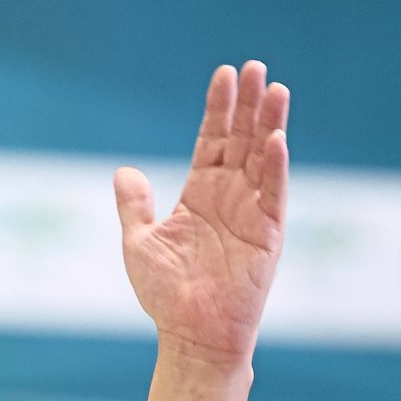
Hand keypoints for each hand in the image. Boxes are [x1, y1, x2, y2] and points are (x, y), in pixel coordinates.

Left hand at [116, 61, 288, 365]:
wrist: (190, 334)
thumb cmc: (165, 293)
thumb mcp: (139, 242)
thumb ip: (135, 205)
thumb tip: (124, 169)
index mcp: (200, 193)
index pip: (212, 139)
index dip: (218, 108)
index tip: (225, 74)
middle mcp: (229, 196)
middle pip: (241, 139)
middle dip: (249, 104)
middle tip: (257, 67)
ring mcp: (251, 212)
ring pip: (263, 158)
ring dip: (269, 124)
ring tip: (276, 89)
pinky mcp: (268, 235)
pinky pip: (273, 194)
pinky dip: (275, 167)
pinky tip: (276, 139)